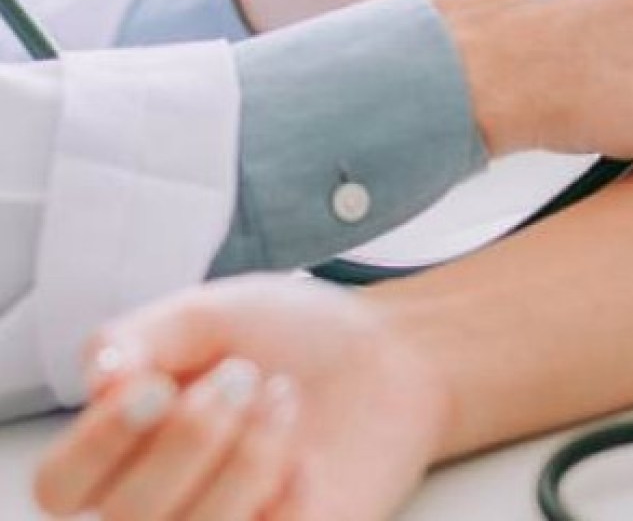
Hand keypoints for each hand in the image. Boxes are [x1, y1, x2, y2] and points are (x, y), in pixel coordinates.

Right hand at [35, 277, 446, 520]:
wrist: (389, 353)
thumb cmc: (291, 333)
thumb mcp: (211, 312)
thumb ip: (144, 336)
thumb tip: (98, 376)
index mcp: (127, 444)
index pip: (63, 485)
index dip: (99, 443)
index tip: (158, 384)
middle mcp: (162, 503)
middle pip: (121, 518)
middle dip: (188, 439)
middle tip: (244, 375)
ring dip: (242, 459)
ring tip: (283, 396)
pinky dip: (286, 499)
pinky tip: (308, 458)